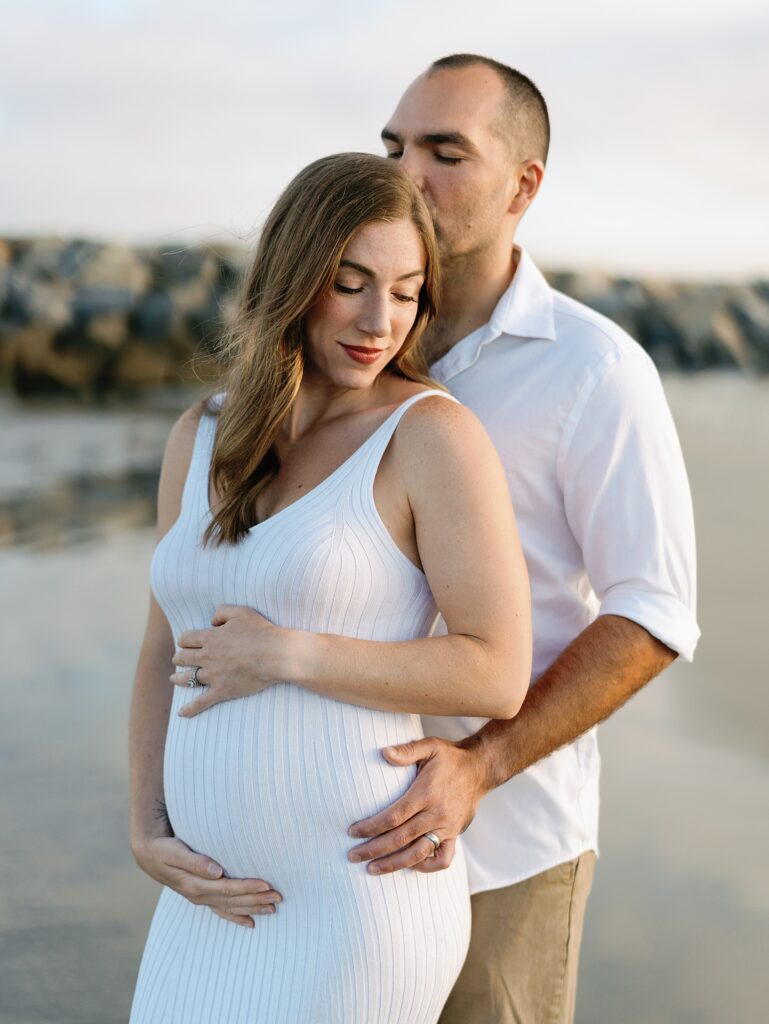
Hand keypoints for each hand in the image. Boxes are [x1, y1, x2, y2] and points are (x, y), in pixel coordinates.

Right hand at [131, 834, 281, 926]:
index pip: (228, 889)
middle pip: (233, 900)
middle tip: (279, 897)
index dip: (248, 887)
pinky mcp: (201, 896)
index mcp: (195, 885)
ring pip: (231, 907)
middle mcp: (200, 895)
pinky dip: (236, 916)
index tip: (266, 884)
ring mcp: (201, 898)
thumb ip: (195, 861)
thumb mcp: (176, 852)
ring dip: (252, 908)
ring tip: (273, 908)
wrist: (149, 855)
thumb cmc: (164, 849)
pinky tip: (250, 923)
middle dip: (256, 900)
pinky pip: (222, 911)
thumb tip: (216, 870)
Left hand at [171, 605, 291, 715]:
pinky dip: (190, 708)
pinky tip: (182, 713)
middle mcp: (207, 657)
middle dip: (179, 658)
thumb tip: (211, 621)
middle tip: (180, 659)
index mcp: (210, 638)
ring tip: (174, 679)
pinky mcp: (222, 691)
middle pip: (182, 658)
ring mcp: (213, 676)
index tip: (186, 643)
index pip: (185, 639)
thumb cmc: (260, 631)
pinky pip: (201, 702)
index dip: (184, 640)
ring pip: (186, 678)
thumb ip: (221, 612)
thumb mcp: (240, 612)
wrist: (275, 654)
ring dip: (178, 678)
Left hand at [347, 736, 487, 875]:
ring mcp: (447, 827)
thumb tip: (383, 752)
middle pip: (400, 839)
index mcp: (426, 794)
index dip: (371, 827)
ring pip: (417, 854)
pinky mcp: (455, 835)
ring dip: (393, 864)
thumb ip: (406, 751)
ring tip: (372, 869)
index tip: (352, 831)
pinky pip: (442, 859)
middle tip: (352, 856)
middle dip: (373, 849)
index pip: (393, 817)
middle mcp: (436, 814)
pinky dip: (425, 867)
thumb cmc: (450, 757)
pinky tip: (408, 865)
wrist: (480, 768)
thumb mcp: (430, 746)